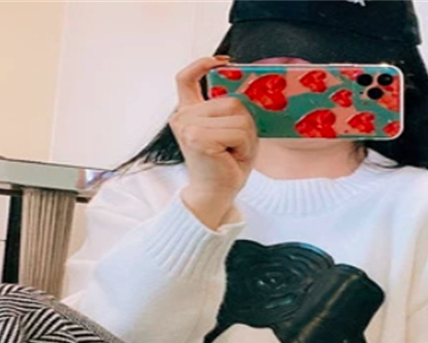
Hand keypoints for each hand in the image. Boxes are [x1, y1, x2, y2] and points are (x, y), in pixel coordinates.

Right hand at [170, 56, 257, 229]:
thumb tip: (244, 87)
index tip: (221, 61)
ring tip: (231, 154)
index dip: (201, 65)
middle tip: (232, 148)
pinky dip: (243, 147)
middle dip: (242, 124)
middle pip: (231, 101)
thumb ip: (228, 108)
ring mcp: (188, 127)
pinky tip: (231, 158)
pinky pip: (238, 131)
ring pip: (238, 116)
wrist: (215, 195)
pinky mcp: (197, 138)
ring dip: (244, 137)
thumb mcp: (228, 129)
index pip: (186, 80)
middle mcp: (183, 118)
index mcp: (188, 114)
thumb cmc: (225, 164)